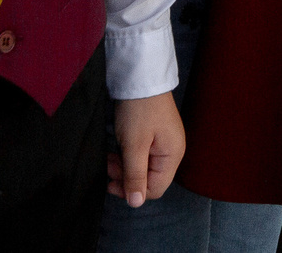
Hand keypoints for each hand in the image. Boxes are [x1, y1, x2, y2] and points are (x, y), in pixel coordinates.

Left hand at [106, 92, 186, 206]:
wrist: (140, 77)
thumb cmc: (139, 111)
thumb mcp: (134, 145)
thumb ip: (135, 176)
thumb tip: (136, 203)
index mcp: (172, 156)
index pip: (155, 188)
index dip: (133, 190)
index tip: (111, 182)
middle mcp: (172, 152)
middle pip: (150, 179)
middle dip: (127, 177)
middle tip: (108, 166)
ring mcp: (164, 142)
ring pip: (144, 167)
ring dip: (125, 166)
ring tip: (109, 157)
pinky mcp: (155, 135)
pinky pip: (142, 155)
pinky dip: (128, 156)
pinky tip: (117, 149)